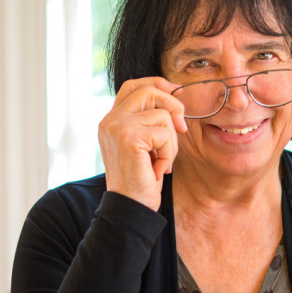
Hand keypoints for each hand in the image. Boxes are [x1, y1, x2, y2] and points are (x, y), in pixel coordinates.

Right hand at [98, 77, 187, 211]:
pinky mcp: (129, 137)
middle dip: (173, 106)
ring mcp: (117, 127)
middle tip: (182, 129)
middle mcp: (110, 120)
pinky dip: (168, 154)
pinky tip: (157, 170)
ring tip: (161, 162)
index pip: (133, 86)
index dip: (157, 85)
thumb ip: (150, 123)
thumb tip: (177, 103)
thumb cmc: (140, 181)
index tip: (176, 95)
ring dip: (171, 142)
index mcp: (111, 120)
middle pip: (148, 91)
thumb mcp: (145, 147)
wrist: (130, 208)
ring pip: (163, 115)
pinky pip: (165, 134)